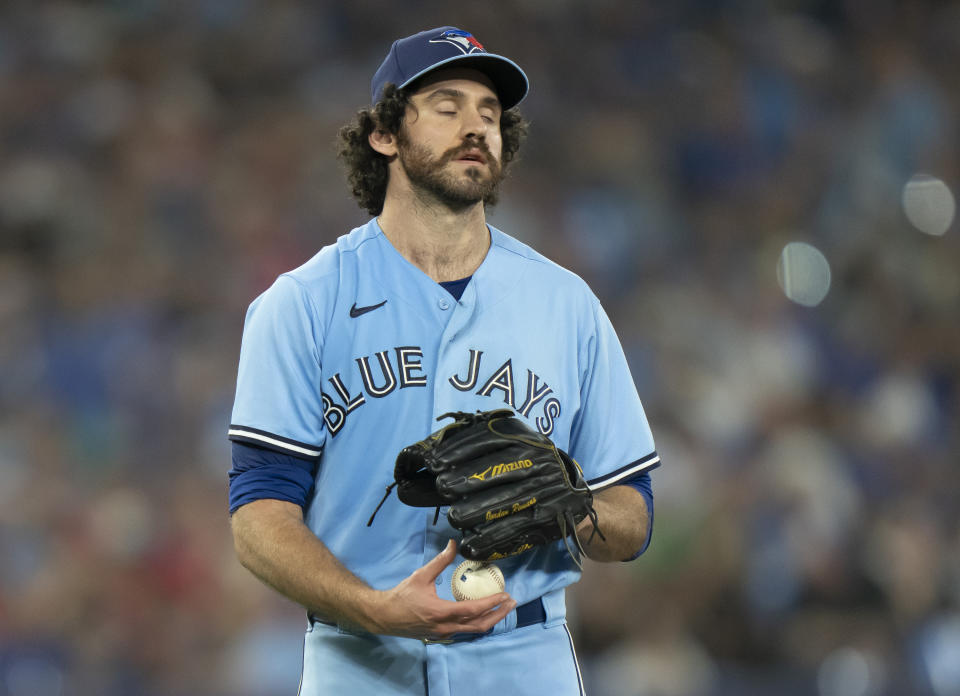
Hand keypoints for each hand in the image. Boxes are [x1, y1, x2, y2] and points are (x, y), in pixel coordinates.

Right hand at [367, 540, 515, 639]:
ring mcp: (444, 633)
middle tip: (511, 602)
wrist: (384, 617)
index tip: (505, 595)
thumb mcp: (421, 576)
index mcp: (442, 612)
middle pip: (479, 625)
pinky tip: (483, 614)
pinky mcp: (441, 635)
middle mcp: (446, 627)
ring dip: (490, 619)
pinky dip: (478, 623)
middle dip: (498, 614)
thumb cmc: (402, 596)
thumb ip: (439, 561)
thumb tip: (452, 544)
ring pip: (473, 630)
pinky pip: (465, 630)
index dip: (491, 603)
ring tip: (502, 608)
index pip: (473, 610)